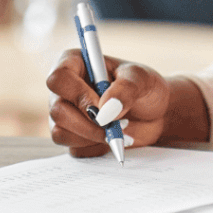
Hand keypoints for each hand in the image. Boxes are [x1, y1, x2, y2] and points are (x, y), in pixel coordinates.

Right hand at [46, 48, 169, 157]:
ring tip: (121, 128)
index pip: (58, 78)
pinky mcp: (72, 136)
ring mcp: (66, 113)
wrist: (155, 113)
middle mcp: (66, 89)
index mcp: (76, 63)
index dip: (77, 95)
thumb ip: (125, 89)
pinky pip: (74, 149)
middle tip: (118, 123)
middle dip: (89, 122)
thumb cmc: (145, 87)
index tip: (101, 106)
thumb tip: (104, 111)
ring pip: (61, 132)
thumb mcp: (141, 79)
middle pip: (57, 110)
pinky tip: (113, 137)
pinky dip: (96, 147)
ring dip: (93, 135)